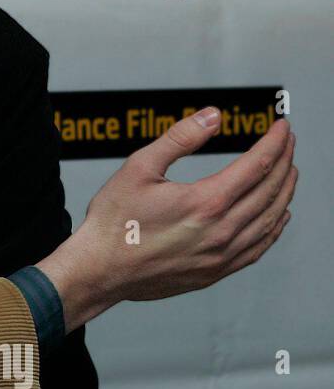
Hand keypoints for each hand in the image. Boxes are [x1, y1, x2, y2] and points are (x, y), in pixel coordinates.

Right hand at [38, 109, 295, 331]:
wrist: (99, 269)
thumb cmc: (112, 221)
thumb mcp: (139, 167)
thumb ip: (179, 138)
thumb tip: (213, 116)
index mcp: (205, 202)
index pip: (258, 165)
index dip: (275, 142)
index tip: (281, 127)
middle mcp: (221, 230)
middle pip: (270, 190)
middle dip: (285, 161)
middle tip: (288, 143)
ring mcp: (221, 255)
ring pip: (271, 219)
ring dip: (285, 192)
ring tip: (289, 172)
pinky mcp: (215, 272)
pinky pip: (259, 247)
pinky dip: (275, 227)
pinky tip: (278, 216)